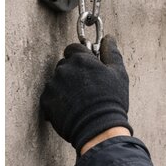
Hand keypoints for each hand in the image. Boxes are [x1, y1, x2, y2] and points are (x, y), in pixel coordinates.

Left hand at [40, 36, 131, 152]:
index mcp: (81, 59)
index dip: (81, 57)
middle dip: (73, 72)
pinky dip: (58, 100)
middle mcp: (64, 68)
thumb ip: (111, 52)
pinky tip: (72, 108)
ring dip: (65, 86)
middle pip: (64, 64)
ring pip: (57, 80)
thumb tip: (109, 38)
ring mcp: (53, 85)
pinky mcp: (46, 101)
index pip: (73, 48)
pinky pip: (50, 96)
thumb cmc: (111, 100)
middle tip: (87, 87)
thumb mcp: (118, 73)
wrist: (98, 128)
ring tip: (80, 100)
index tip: (89, 67)